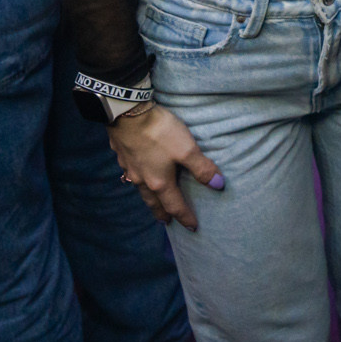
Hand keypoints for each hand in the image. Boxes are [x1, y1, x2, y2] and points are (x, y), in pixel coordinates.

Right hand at [108, 102, 222, 230]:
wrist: (127, 114)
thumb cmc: (159, 133)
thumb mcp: (186, 150)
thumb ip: (202, 168)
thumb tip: (218, 185)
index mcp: (159, 182)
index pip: (175, 205)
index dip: (185, 216)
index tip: (192, 227)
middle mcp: (143, 180)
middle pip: (154, 202)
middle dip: (161, 213)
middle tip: (167, 222)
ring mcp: (130, 168)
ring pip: (141, 190)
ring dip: (149, 200)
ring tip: (153, 202)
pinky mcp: (122, 155)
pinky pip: (131, 175)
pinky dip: (138, 181)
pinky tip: (138, 174)